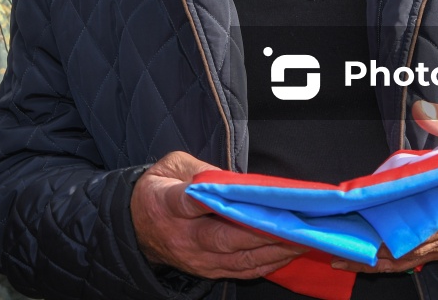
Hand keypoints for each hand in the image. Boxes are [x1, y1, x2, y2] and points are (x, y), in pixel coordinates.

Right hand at [131, 150, 304, 279]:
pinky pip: (241, 271)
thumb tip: (235, 181)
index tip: (245, 195)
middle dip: (262, 232)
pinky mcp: (207, 271)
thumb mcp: (172, 166)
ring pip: (238, 259)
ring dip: (273, 251)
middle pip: (224, 238)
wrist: (135, 227)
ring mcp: (195, 258)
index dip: (217, 199)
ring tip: (302, 237)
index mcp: (168, 204)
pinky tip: (289, 252)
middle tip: (293, 222)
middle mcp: (183, 236)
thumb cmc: (158, 190)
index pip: (192, 202)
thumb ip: (202, 170)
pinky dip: (267, 264)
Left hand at [333, 101, 437, 272]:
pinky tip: (363, 262)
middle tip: (337, 242)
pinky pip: (413, 262)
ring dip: (374, 261)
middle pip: (408, 243)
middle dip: (373, 246)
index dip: (395, 219)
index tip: (366, 214)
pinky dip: (387, 265)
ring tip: (340, 258)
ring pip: (407, 258)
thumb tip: (421, 111)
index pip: (426, 214)